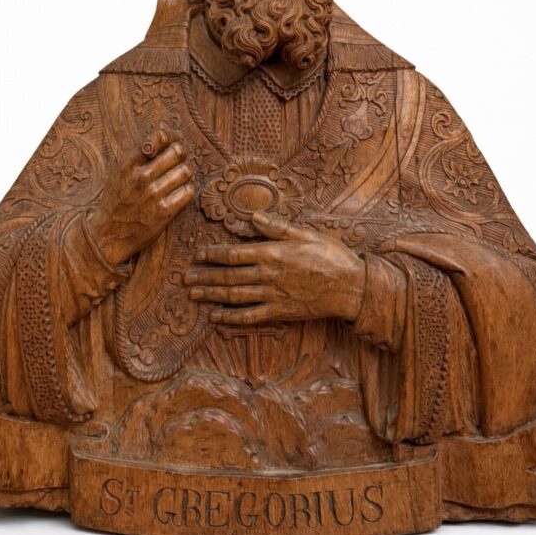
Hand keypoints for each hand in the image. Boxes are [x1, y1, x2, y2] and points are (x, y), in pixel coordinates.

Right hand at [87, 130, 194, 266]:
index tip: (171, 141)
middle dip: (181, 153)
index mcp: (127, 164)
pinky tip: (179, 191)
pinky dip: (187, 189)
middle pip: (177, 153)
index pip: (158, 138)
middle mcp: (140, 178)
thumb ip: (140, 153)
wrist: (108, 235)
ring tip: (179, 175)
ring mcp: (153, 196)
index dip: (170, 137)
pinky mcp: (164, 213)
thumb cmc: (117, 199)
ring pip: (185, 171)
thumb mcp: (120, 172)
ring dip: (185, 172)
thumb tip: (165, 130)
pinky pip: (188, 191)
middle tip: (180, 158)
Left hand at [184, 211, 364, 325]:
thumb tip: (254, 216)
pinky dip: (230, 318)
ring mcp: (272, 295)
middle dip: (204, 276)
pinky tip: (216, 317)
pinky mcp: (280, 312)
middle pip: (228, 276)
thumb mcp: (306, 233)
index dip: (212, 255)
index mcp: (272, 253)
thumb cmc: (331, 256)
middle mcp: (268, 275)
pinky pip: (249, 316)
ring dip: (211, 295)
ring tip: (193, 294)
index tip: (197, 255)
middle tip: (185, 278)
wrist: (351, 287)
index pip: (233, 254)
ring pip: (234, 296)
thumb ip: (277, 227)